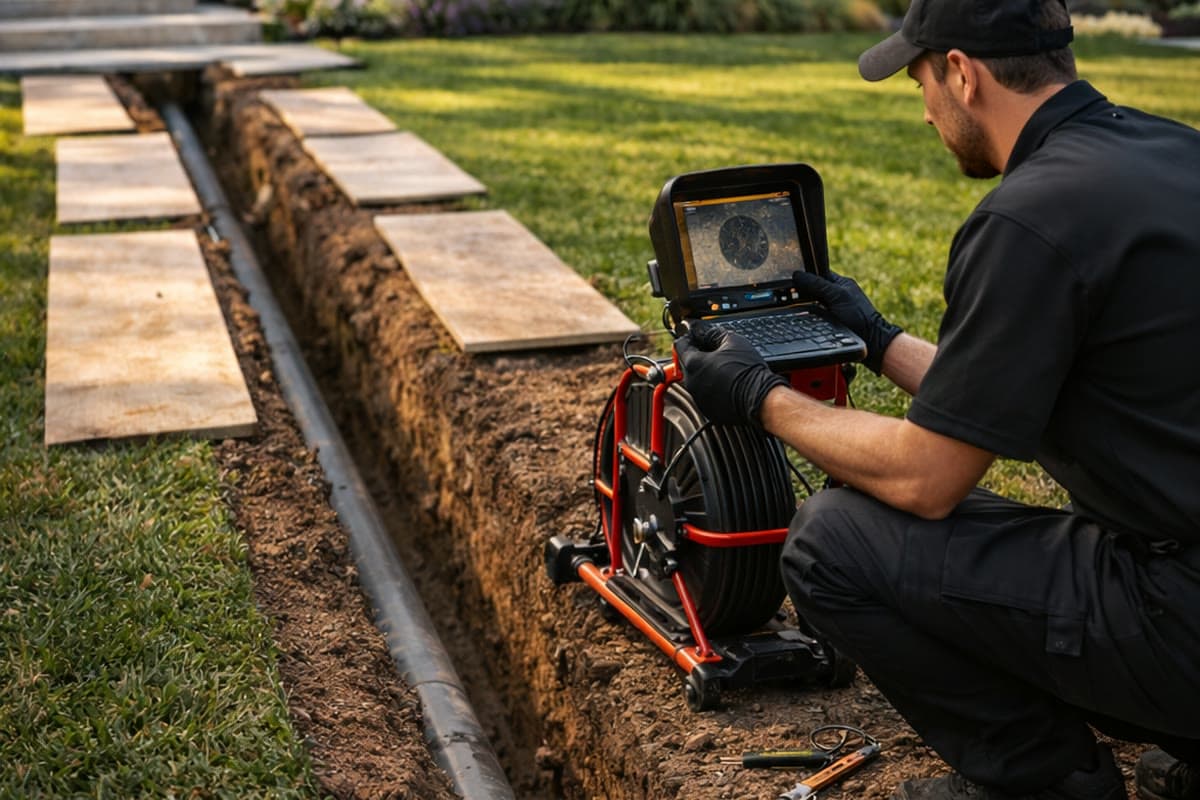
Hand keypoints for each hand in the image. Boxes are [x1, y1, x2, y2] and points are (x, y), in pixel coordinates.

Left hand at [674, 322, 788, 427]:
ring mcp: (698, 398)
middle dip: (699, 356)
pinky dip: (712, 388)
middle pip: (687, 364)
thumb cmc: (747, 371)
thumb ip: (712, 334)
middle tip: (717, 352)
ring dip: (705, 373)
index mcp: (693, 364)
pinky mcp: (708, 410)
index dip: (689, 338)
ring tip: (725, 369)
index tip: (698, 337)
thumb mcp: (732, 341)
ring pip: (696, 380)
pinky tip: (727, 383)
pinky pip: (705, 395)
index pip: (680, 346)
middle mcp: (691, 383)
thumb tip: (704, 331)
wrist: (760, 398)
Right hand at [793, 270, 900, 374]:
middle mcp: (835, 294)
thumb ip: (818, 285)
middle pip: (812, 288)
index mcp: (840, 283)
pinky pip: (812, 315)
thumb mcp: (837, 296)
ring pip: (810, 302)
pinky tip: (799, 316)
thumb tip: (798, 275)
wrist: (870, 342)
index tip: (790, 278)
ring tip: (790, 304)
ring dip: (801, 304)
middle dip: (801, 291)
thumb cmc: (859, 317)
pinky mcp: (828, 322)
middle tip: (787, 294)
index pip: (818, 273)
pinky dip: (805, 315)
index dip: (805, 275)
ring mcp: (831, 308)